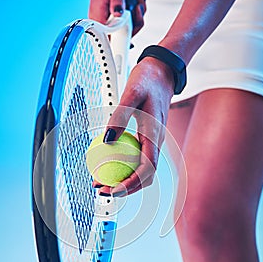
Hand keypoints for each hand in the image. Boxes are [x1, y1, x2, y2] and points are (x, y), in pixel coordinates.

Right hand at [87, 0, 145, 35]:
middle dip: (135, 24)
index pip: (108, 37)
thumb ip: (117, 2)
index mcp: (98, 15)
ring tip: (139, 1)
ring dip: (138, 16)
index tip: (131, 29)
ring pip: (127, 28)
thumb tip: (118, 15)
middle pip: (120, 35)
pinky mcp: (114, 15)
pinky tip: (137, 0)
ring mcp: (109, 18)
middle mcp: (102, 20)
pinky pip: (128, 20)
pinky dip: (137, 12)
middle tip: (138, 8)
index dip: (122, 38)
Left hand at [93, 58, 174, 196]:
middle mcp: (155, 143)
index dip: (131, 185)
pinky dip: (121, 165)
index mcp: (155, 136)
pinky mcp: (145, 138)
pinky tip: (105, 162)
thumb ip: (119, 117)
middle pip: (144, 177)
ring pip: (139, 170)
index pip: (147, 170)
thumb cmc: (148, 80)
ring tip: (100, 180)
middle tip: (101, 189)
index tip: (113, 191)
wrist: (162, 71)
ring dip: (122, 179)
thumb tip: (106, 140)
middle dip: (124, 188)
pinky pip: (134, 158)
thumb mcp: (131, 94)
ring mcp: (151, 142)